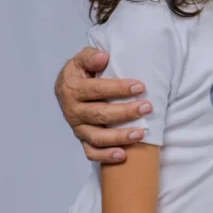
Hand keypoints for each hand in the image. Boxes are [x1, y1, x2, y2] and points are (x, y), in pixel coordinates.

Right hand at [54, 47, 151, 163]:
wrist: (66, 89)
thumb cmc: (81, 73)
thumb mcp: (81, 59)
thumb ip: (90, 56)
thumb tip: (103, 57)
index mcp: (71, 89)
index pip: (97, 90)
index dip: (118, 89)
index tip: (140, 87)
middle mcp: (72, 110)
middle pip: (100, 114)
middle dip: (125, 112)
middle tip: (147, 108)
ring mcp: (77, 128)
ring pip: (97, 137)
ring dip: (119, 137)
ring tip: (140, 134)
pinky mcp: (82, 140)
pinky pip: (91, 152)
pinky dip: (105, 156)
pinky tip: (123, 155)